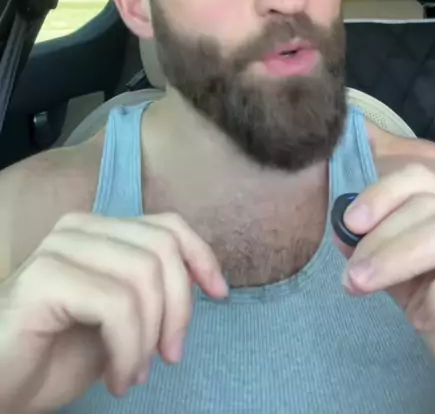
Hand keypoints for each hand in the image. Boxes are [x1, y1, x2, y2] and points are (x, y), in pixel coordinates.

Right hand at [0, 211, 226, 412]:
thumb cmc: (53, 357)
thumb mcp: (118, 322)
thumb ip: (151, 293)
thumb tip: (200, 285)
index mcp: (99, 231)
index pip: (167, 225)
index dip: (201, 256)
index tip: (219, 295)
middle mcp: (79, 228)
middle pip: (162, 248)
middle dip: (179, 308)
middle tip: (170, 357)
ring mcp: (59, 248)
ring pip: (143, 277)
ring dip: (150, 338)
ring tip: (135, 375)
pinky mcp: (45, 277)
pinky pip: (115, 305)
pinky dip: (128, 349)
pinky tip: (118, 379)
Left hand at [335, 163, 434, 401]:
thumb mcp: (411, 285)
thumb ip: (382, 257)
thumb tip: (341, 233)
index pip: (420, 178)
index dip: (382, 193)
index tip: (350, 222)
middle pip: (429, 205)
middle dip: (380, 237)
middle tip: (349, 276)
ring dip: (397, 257)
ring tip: (363, 286)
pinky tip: (420, 320)